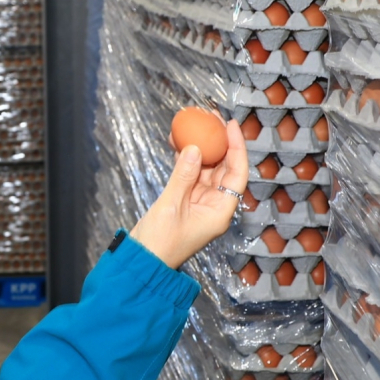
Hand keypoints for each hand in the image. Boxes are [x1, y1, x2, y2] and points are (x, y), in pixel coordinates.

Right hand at [129, 118, 247, 268]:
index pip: (236, 173)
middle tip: (208, 119)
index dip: (236, 147)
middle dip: (217, 143)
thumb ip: (183, 176)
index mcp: (220, 211)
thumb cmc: (160, 242)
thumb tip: (194, 148)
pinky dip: (184, 160)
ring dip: (197, 148)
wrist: (143, 260)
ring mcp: (199, 203)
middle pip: (222, 168)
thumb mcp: (171, 205)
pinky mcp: (184, 201)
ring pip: (204, 169)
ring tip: (191, 125)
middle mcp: (213, 205)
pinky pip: (188, 175)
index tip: (229, 125)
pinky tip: (177, 142)